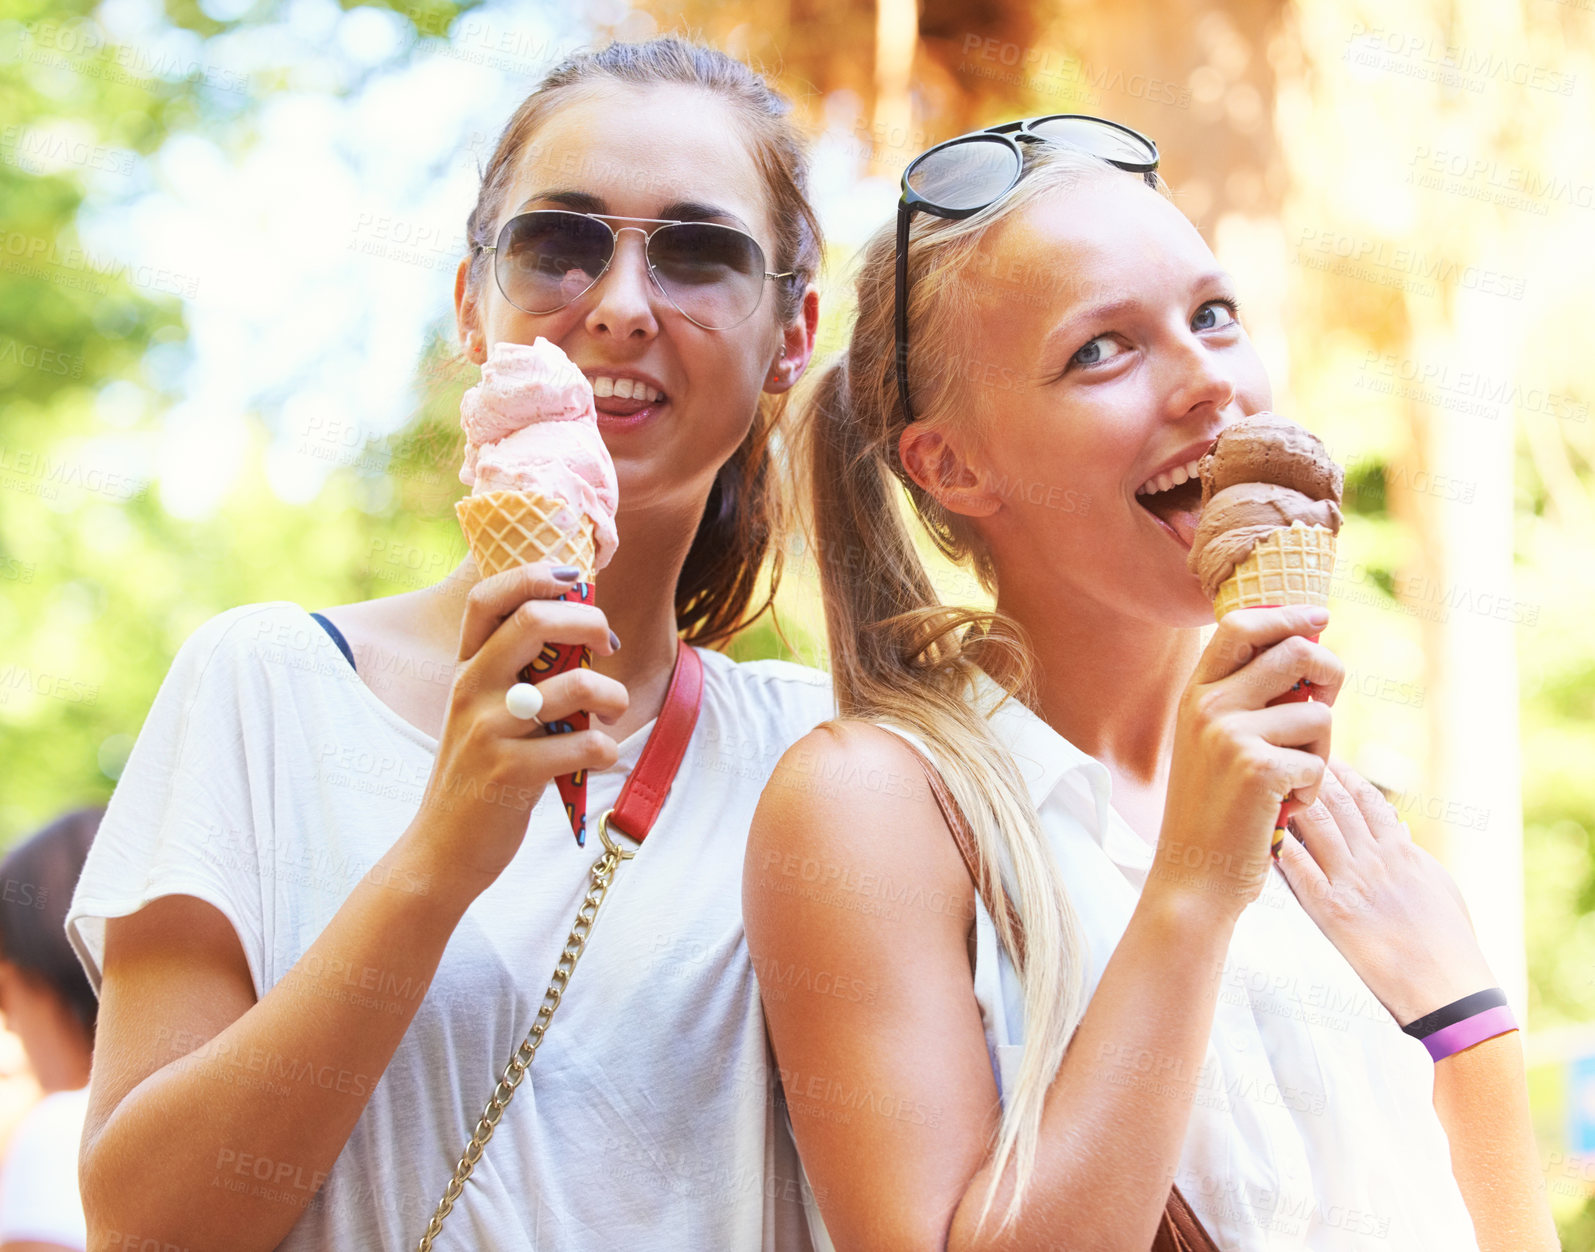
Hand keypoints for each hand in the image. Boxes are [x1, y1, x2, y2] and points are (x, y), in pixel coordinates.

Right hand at [410, 563, 627, 893]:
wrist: (441, 851)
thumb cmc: (481, 774)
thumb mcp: (485, 714)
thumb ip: (519, 674)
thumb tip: (586, 630)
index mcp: (464, 668)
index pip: (487, 597)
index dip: (533, 575)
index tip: (574, 580)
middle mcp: (470, 690)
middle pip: (534, 621)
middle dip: (590, 622)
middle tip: (608, 646)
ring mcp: (487, 731)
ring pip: (573, 685)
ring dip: (612, 695)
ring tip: (614, 713)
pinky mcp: (509, 774)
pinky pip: (582, 744)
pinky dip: (607, 748)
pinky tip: (602, 756)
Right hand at [1153, 605, 1344, 913]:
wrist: (1195, 874)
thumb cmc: (1215, 812)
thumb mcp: (1215, 744)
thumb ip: (1246, 700)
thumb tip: (1306, 655)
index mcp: (1195, 694)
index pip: (1240, 626)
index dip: (1287, 616)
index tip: (1319, 618)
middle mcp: (1208, 705)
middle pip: (1294, 654)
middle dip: (1329, 675)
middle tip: (1326, 705)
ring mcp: (1230, 734)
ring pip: (1317, 713)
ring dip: (1321, 750)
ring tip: (1290, 781)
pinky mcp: (1258, 767)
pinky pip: (1319, 759)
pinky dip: (1313, 788)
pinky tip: (1283, 807)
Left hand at [1272, 759, 1495, 1026]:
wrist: (1449, 990)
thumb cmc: (1451, 944)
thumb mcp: (1438, 887)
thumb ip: (1413, 856)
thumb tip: (1399, 832)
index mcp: (1402, 852)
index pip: (1369, 800)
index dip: (1346, 777)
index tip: (1326, 759)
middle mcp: (1375, 859)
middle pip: (1337, 803)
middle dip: (1311, 776)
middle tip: (1287, 756)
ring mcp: (1351, 882)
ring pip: (1315, 826)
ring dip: (1290, 801)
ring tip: (1268, 781)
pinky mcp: (1331, 910)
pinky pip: (1298, 868)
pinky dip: (1278, 845)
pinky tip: (1259, 828)